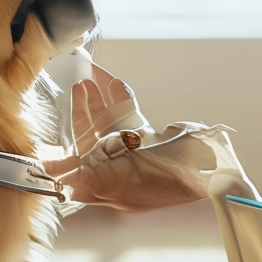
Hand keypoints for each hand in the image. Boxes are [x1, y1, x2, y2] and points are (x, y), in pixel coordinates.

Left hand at [44, 64, 215, 210]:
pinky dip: (122, 97)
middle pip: (94, 136)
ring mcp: (137, 152)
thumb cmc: (167, 180)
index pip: (80, 159)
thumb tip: (48, 172)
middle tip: (79, 85)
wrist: (213, 170)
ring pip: (111, 122)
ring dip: (100, 99)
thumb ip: (81, 174)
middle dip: (84, 110)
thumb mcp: (117, 180)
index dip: (69, 136)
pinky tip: (114, 81)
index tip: (63, 114)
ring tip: (89, 76)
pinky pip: (132, 114)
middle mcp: (120, 169)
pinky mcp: (153, 138)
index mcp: (109, 185)